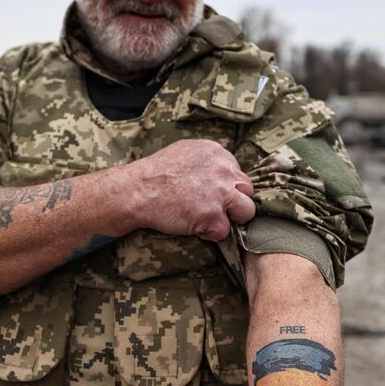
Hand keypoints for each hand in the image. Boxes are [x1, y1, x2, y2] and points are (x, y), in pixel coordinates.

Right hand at [126, 139, 255, 241]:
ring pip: (246, 211)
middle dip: (234, 201)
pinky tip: (195, 227)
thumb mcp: (185, 151)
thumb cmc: (155, 172)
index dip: (226, 186)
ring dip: (231, 218)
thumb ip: (207, 159)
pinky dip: (210, 233)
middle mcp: (224, 170)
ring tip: (211, 219)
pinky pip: (224, 231)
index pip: (237, 173)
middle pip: (247, 190)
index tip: (210, 192)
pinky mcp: (212, 215)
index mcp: (217, 153)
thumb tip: (219, 169)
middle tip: (214, 207)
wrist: (137, 190)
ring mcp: (220, 193)